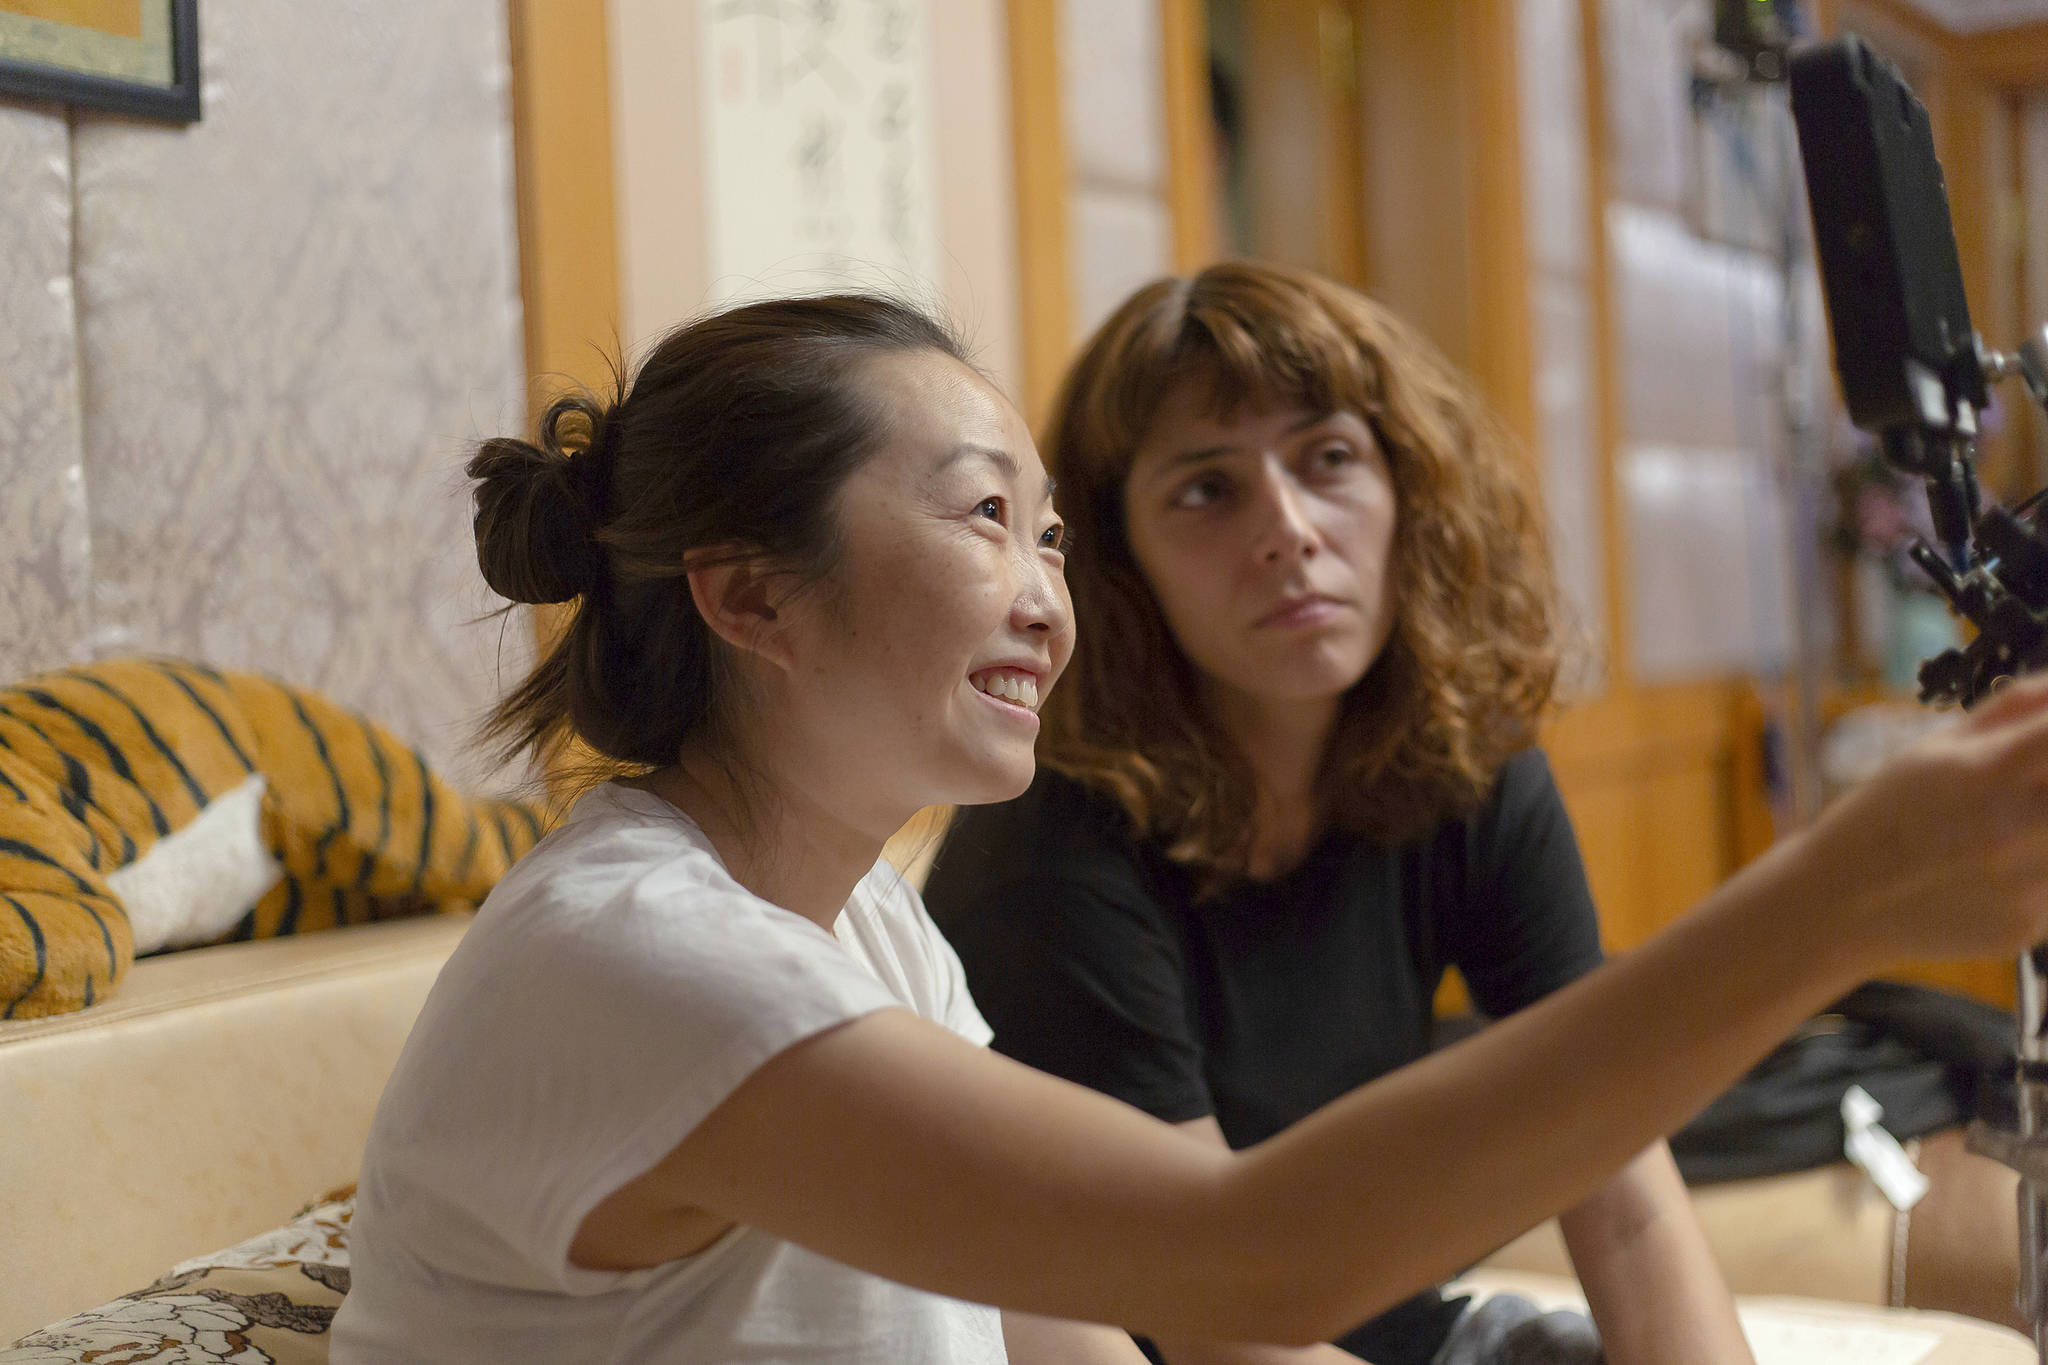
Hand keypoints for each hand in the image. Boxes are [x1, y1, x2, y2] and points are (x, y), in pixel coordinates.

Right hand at [1799, 672, 2047, 964]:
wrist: (1838, 904)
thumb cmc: (1885, 813)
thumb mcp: (1934, 749)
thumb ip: (2011, 710)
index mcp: (1986, 774)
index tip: (2045, 736)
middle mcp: (2013, 830)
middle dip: (2045, 782)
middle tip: (2024, 785)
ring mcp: (2025, 884)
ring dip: (2045, 826)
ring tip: (1998, 830)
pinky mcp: (2026, 925)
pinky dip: (2036, 872)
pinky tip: (1987, 875)